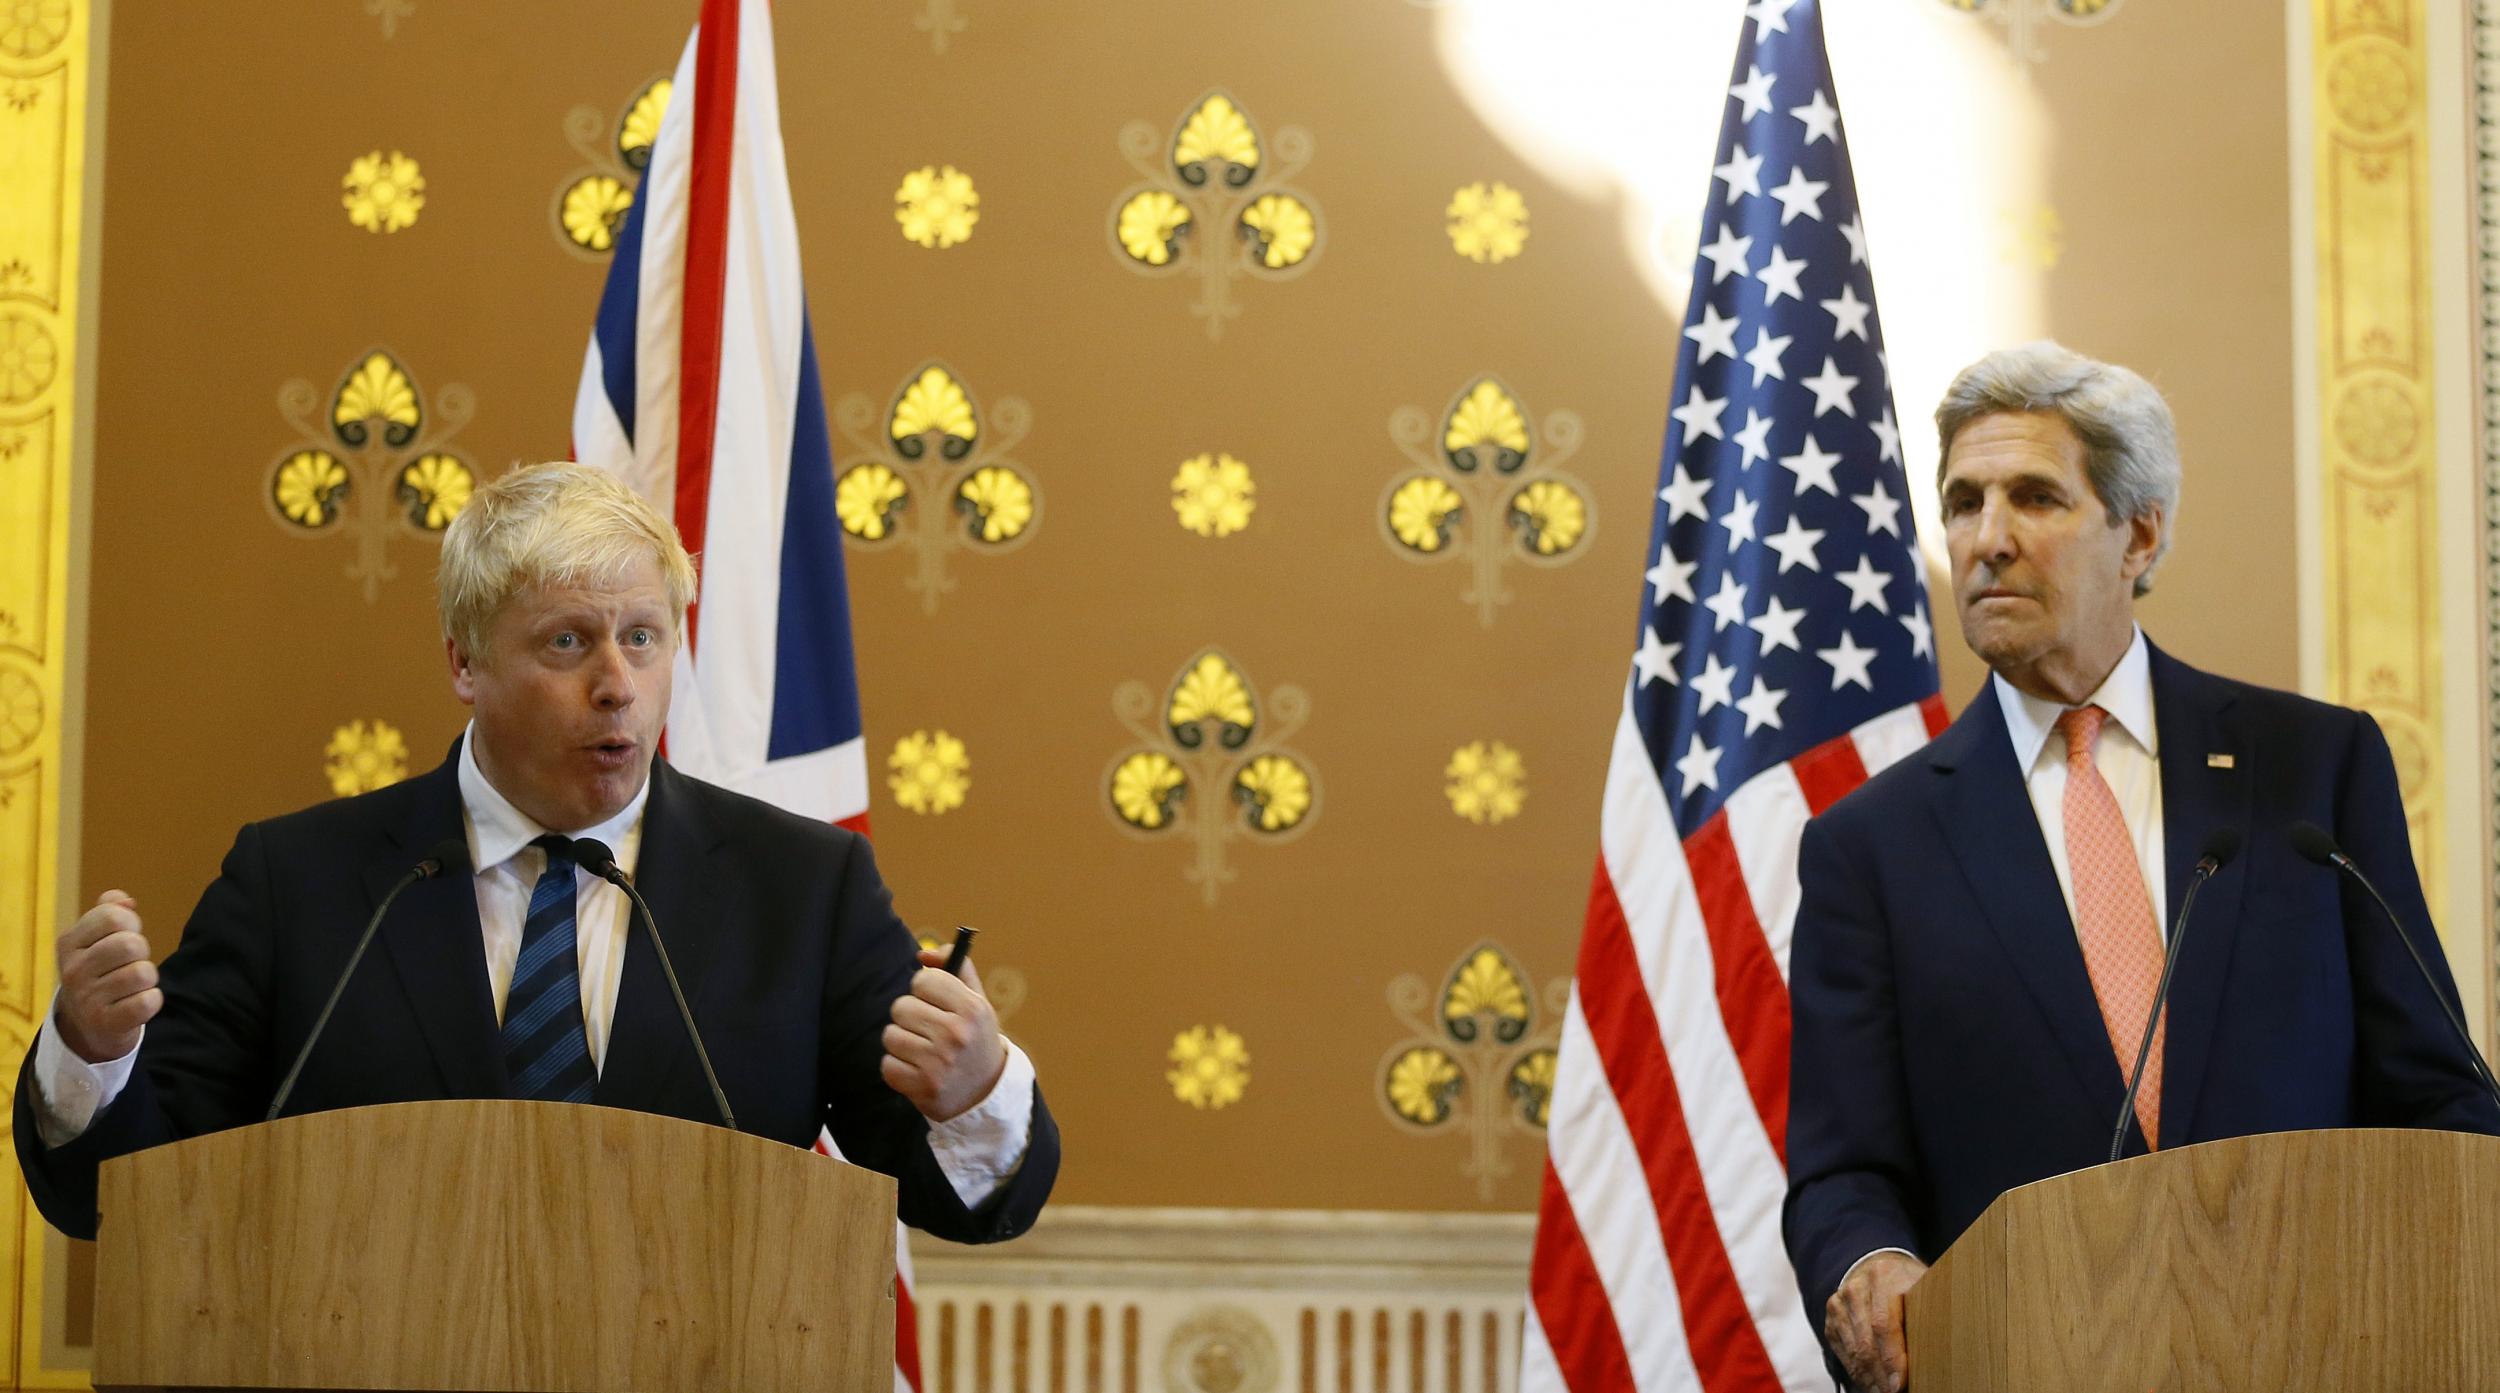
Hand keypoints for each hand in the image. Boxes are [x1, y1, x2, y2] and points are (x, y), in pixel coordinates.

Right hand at [55, 891, 160, 1063]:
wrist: (86, 1023)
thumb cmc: (100, 970)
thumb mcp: (94, 937)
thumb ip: (110, 912)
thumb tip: (127, 901)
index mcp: (69, 943)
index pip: (113, 916)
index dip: (131, 923)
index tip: (124, 936)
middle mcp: (72, 970)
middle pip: (131, 945)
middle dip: (142, 952)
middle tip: (130, 964)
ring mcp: (86, 999)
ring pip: (143, 973)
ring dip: (148, 978)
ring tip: (132, 986)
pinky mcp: (106, 1023)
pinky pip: (148, 1002)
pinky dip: (152, 1000)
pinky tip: (137, 1002)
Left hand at [881, 948, 1005, 1122]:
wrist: (986, 1093)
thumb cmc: (975, 1039)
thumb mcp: (977, 1001)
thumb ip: (956, 967)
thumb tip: (922, 954)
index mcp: (972, 1008)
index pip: (923, 979)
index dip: (924, 989)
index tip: (934, 1001)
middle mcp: (956, 1034)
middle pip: (901, 1006)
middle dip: (910, 1016)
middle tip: (927, 1028)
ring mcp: (938, 1063)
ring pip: (890, 1035)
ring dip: (901, 1041)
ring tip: (921, 1049)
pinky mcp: (922, 1087)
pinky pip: (887, 1064)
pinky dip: (897, 1066)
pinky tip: (915, 1068)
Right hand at [1827, 1250, 1925, 1392]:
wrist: (1876, 1267)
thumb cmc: (1907, 1284)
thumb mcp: (1924, 1288)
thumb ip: (1930, 1311)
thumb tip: (1942, 1348)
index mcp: (1883, 1276)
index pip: (1883, 1324)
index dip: (1892, 1357)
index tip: (1902, 1382)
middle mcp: (1856, 1288)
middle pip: (1866, 1342)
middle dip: (1882, 1374)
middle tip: (1896, 1392)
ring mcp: (1840, 1303)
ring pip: (1854, 1350)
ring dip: (1871, 1377)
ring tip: (1886, 1391)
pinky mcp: (1832, 1318)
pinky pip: (1843, 1352)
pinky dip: (1858, 1372)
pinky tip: (1873, 1383)